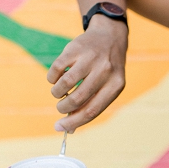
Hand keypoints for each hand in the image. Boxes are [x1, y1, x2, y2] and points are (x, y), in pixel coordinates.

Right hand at [47, 17, 127, 132]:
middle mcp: (105, 72)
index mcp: (116, 86)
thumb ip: (90, 106)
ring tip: (58, 93)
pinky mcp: (75, 49)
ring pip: (66, 84)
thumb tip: (69, 129)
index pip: (92, 110)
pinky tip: (55, 79)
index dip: (74, 122)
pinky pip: (57, 68)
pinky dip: (52, 78)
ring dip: (57, 93)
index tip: (59, 128)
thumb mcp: (107, 87)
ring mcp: (90, 59)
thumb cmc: (106, 70)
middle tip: (60, 107)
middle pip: (78, 98)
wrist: (109, 37)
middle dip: (63, 108)